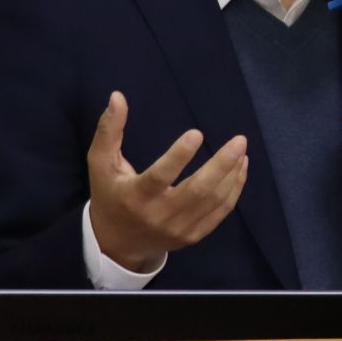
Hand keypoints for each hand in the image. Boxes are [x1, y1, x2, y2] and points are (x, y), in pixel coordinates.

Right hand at [87, 91, 247, 272]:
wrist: (117, 244)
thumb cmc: (110, 195)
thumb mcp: (100, 164)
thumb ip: (109, 130)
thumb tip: (117, 96)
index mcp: (136, 196)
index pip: (160, 176)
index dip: (179, 156)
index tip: (197, 133)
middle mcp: (159, 215)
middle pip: (198, 191)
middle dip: (222, 164)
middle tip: (239, 140)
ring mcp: (179, 228)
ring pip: (214, 201)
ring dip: (232, 174)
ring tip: (241, 151)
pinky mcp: (193, 235)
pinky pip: (220, 212)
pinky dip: (234, 190)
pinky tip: (240, 169)